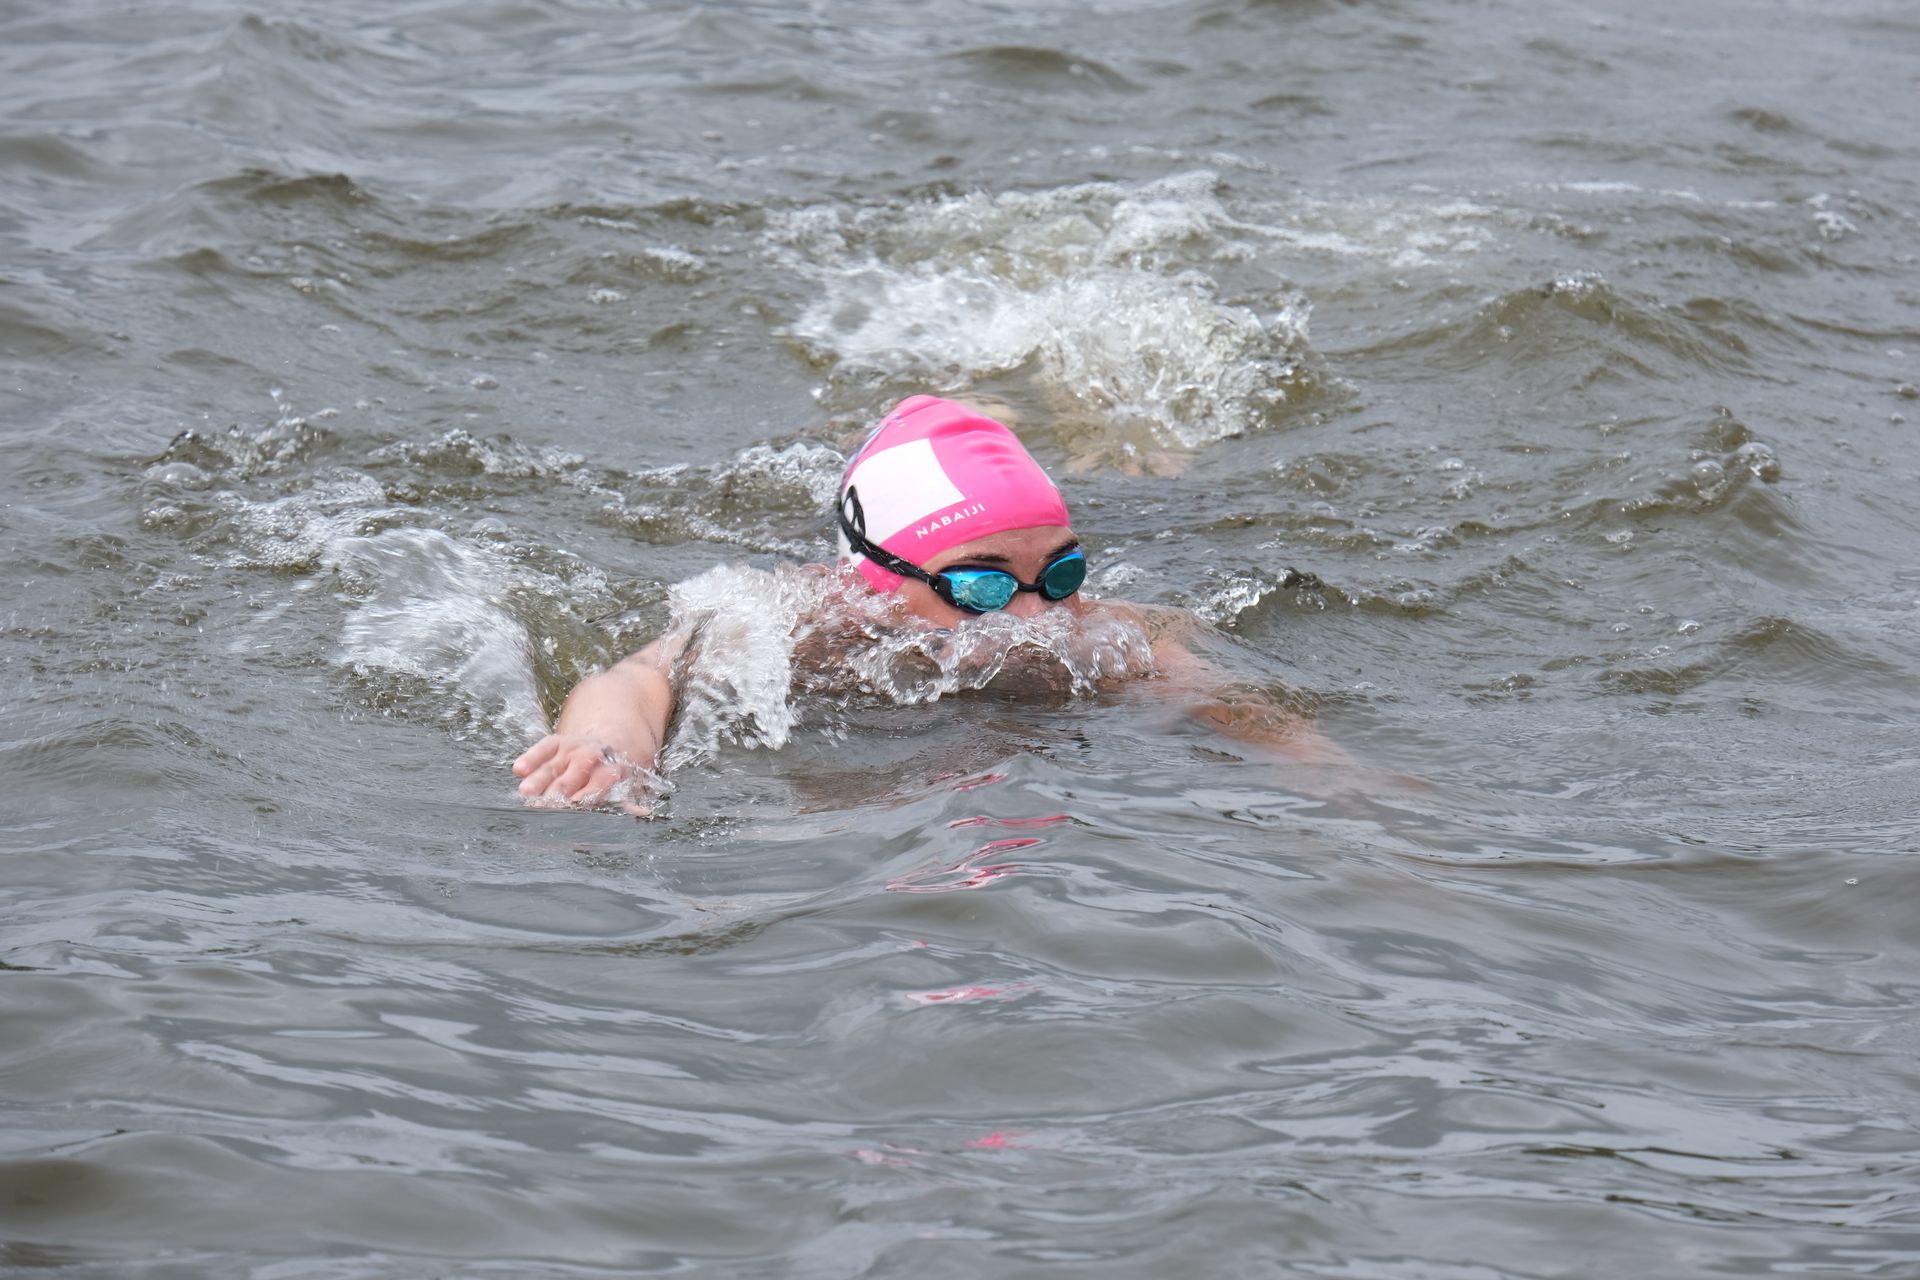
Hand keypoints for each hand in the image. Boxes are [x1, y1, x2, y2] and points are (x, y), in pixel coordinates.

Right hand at [513, 733, 656, 814]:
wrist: (607, 742)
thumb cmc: (612, 774)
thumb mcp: (625, 786)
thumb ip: (628, 802)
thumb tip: (644, 814)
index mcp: (610, 771)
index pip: (596, 786)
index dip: (585, 797)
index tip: (573, 809)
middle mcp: (590, 758)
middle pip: (571, 778)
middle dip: (558, 792)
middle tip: (544, 807)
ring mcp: (572, 749)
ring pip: (553, 766)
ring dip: (539, 779)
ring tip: (526, 792)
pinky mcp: (556, 742)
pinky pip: (542, 749)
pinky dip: (531, 758)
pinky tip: (518, 769)